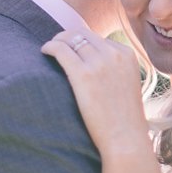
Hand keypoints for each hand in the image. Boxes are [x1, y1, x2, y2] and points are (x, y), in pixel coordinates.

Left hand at [42, 30, 150, 156]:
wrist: (125, 138)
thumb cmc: (124, 119)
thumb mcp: (127, 85)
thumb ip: (116, 70)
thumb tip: (96, 65)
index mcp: (127, 55)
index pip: (99, 39)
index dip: (83, 43)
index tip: (73, 50)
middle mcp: (114, 54)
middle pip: (84, 34)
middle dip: (68, 37)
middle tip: (57, 45)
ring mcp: (99, 63)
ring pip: (71, 38)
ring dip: (58, 40)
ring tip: (50, 48)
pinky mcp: (83, 74)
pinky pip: (61, 49)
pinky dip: (50, 47)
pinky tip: (44, 51)